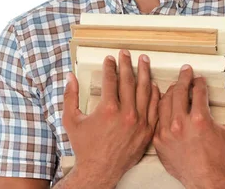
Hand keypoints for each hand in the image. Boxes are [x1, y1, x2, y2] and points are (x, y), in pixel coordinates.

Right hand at [62, 49, 159, 186]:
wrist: (99, 171)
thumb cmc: (84, 146)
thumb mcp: (71, 120)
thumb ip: (69, 96)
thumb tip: (69, 77)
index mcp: (108, 109)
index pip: (111, 80)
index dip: (110, 66)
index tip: (110, 58)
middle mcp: (127, 114)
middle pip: (129, 81)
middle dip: (127, 64)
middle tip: (126, 53)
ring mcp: (140, 122)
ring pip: (145, 91)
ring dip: (145, 73)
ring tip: (144, 60)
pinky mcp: (148, 131)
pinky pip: (154, 107)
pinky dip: (155, 94)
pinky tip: (153, 84)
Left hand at [153, 65, 224, 188]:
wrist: (206, 180)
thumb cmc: (221, 157)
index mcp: (200, 119)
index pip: (197, 90)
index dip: (199, 81)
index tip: (199, 79)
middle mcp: (181, 124)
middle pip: (179, 90)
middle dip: (184, 78)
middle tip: (186, 72)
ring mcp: (167, 132)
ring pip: (165, 101)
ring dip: (172, 90)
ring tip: (177, 86)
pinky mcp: (159, 140)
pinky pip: (157, 117)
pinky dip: (162, 107)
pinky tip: (166, 102)